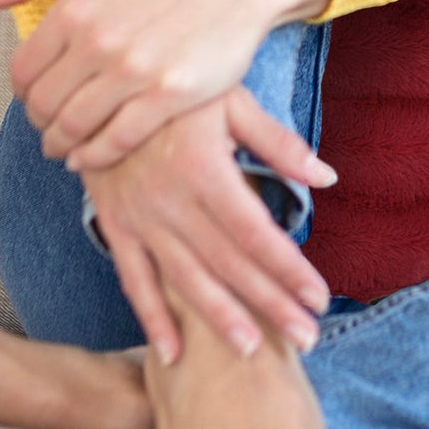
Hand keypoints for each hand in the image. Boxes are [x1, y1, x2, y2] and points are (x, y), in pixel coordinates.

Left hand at [0, 0, 338, 169]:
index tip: (36, 100)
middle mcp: (99, 39)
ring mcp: (134, 70)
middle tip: (50, 130)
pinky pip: (114, 140)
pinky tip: (91, 154)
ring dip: (62, 146)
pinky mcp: (167, 95)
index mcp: (76, 9)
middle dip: (40, 125)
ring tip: (66, 147)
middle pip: (43, 107)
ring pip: (74, 128)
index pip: (22, 74)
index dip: (23, 95)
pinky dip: (94, 155)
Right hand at [84, 85, 335, 364]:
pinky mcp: (114, 221)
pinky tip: (173, 354)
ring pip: (184, 280)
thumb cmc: (178, 81)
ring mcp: (139, 215)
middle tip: (306, 336)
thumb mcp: (230, 98)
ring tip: (254, 352)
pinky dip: (151, 318)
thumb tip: (326, 177)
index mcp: (204, 168)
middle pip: (228, 264)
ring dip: (220, 320)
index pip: (255, 232)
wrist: (101, 75)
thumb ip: (277, 142)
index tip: (319, 296)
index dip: (289, 268)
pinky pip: (133, 278)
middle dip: (270, 304)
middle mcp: (171, 200)